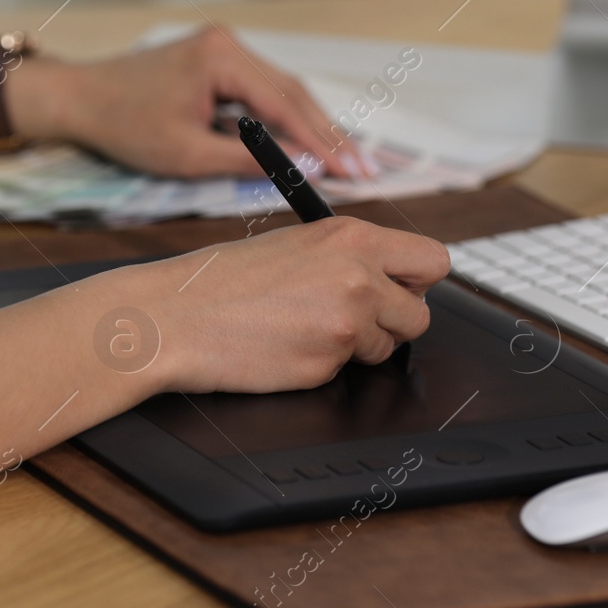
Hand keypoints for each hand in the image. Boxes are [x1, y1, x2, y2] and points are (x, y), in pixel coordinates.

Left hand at [11, 25, 366, 178]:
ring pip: (284, 91)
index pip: (285, 104)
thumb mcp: (186, 154)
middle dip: (329, 135)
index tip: (351, 172)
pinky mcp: (219, 60)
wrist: (81, 99)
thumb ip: (247, 161)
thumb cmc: (124, 126)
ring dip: (313, 127)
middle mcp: (229, 43)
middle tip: (364, 171)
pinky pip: (264, 91)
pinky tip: (311, 143)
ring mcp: (225, 48)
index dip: (322, 142)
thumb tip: (303, 169)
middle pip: (293, 93)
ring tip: (347, 161)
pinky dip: (287, 119)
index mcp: (221, 58)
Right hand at [76, 218, 450, 392]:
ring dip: (358, 345)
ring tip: (307, 327)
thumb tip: (388, 277)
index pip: (433, 260)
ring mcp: (346, 324)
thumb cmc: (222, 279)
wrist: (174, 316)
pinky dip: (323, 363)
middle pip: (422, 313)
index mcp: (352, 237)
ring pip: (387, 347)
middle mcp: (359, 276)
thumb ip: (349, 257)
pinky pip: (346, 370)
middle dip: (397, 321)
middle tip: (361, 318)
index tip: (399, 288)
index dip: (417, 281)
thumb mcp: (297, 244)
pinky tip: (287, 346)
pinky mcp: (327, 364)